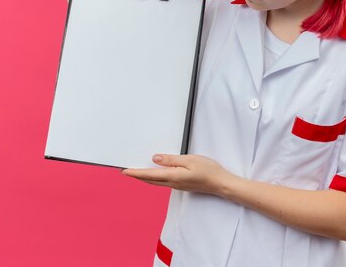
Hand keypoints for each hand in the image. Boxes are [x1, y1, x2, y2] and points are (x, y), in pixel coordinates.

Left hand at [122, 154, 236, 196]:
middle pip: (150, 180)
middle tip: (126, 171)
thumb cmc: (208, 170)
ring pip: (156, 182)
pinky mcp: (181, 185)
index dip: (135, 173)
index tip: (124, 171)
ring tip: (137, 171)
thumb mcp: (190, 160)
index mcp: (173, 176)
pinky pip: (163, 182)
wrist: (221, 183)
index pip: (149, 174)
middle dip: (137, 176)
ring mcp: (177, 185)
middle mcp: (172, 183)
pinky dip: (154, 177)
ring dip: (145, 177)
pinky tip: (155, 173)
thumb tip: (155, 159)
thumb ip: (171, 160)